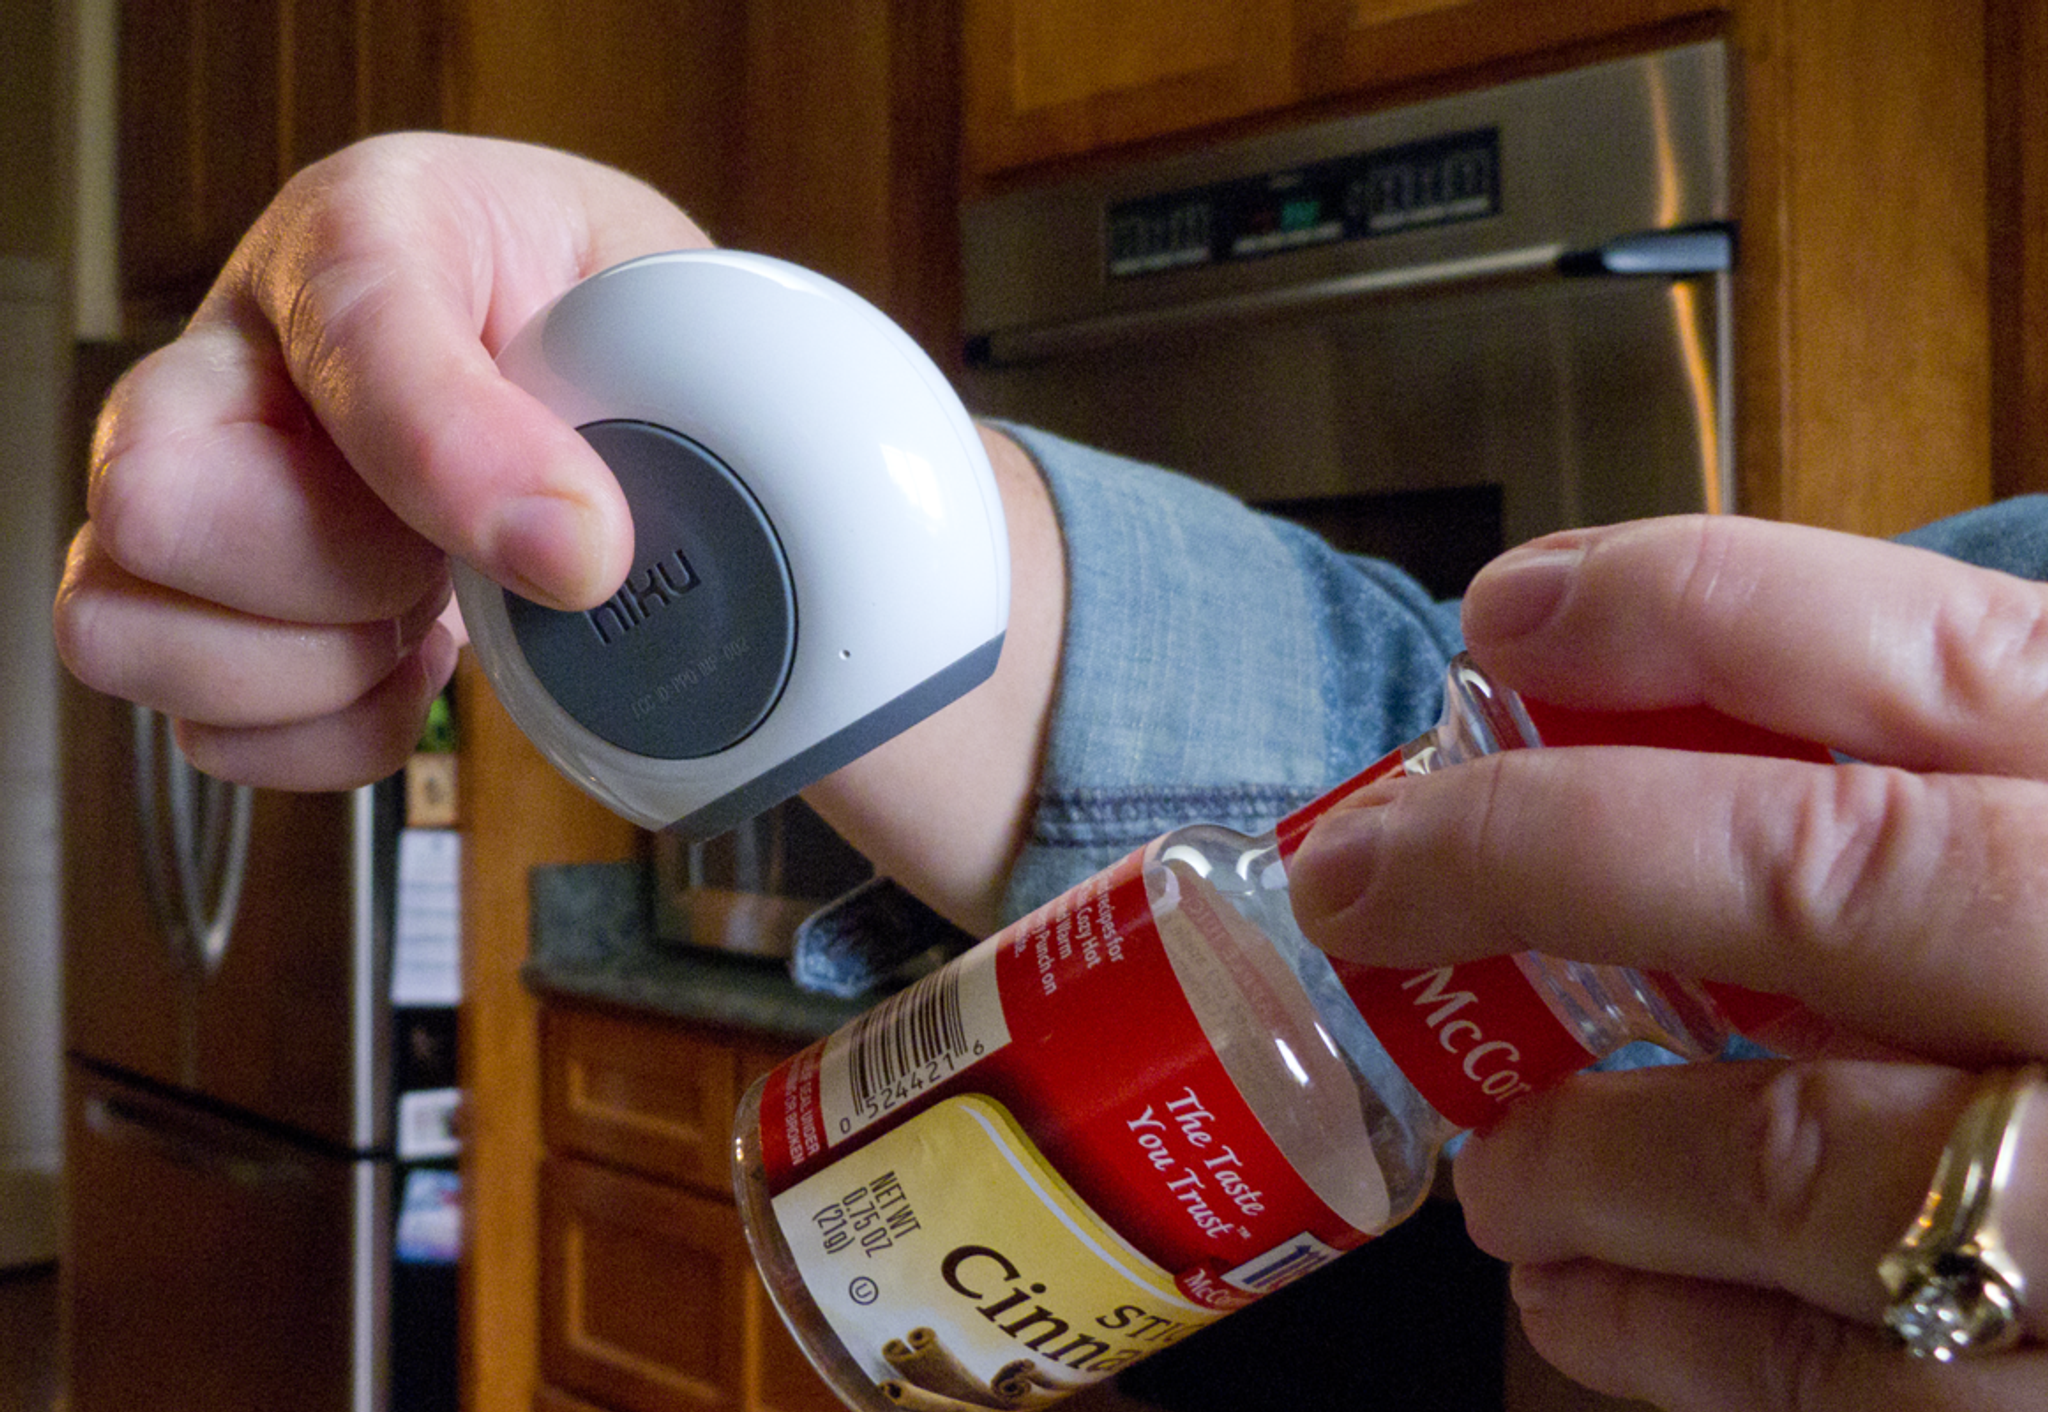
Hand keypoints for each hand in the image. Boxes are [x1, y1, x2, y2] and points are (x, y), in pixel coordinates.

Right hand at [50, 132, 1065, 931]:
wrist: (593, 351)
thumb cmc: (606, 312)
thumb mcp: (659, 302)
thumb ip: (647, 395)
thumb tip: (583, 557)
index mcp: (367, 230)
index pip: (352, 335)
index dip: (458, 459)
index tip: (585, 551)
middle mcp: (240, 353)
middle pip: (159, 499)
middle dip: (338, 572)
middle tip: (449, 562)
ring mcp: (202, 487)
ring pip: (127, 625)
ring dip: (313, 667)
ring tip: (426, 616)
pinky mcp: (208, 608)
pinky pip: (205, 732)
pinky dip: (327, 735)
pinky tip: (412, 664)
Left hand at [1288, 514, 2047, 1409]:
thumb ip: (1958, 817)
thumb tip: (1652, 756)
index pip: (1927, 652)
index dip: (1683, 608)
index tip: (1503, 615)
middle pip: (1816, 876)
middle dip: (1531, 856)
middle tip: (1360, 877)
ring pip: (1797, 1161)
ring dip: (1580, 1156)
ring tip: (1494, 1168)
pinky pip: (1834, 1384)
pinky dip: (1659, 1337)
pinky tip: (1580, 1301)